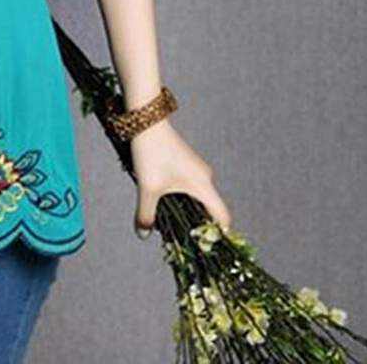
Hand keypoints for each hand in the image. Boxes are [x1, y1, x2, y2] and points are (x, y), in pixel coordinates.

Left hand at [128, 117, 231, 237]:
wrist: (146, 121)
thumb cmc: (151, 154)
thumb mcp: (147, 188)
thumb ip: (146, 214)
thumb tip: (143, 235)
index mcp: (204, 186)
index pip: (223, 216)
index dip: (218, 234)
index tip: (205, 247)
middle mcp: (205, 177)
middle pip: (209, 209)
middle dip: (197, 225)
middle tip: (182, 239)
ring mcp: (196, 168)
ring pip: (197, 197)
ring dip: (186, 210)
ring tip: (168, 220)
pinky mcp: (186, 162)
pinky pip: (189, 186)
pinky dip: (180, 197)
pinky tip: (162, 199)